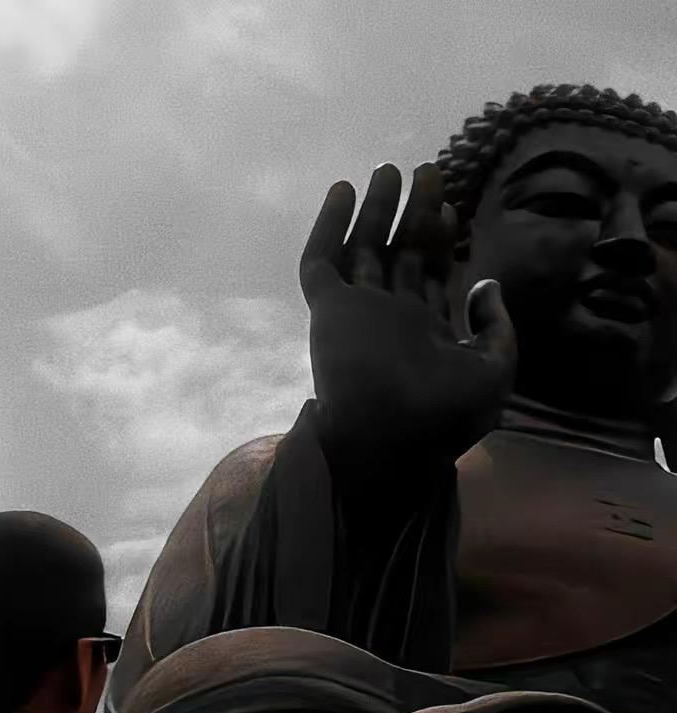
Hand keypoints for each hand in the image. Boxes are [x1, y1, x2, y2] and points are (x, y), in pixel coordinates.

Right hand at [299, 162, 516, 471]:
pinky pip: (322, 261)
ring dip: (374, 210)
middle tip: (426, 169)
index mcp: (426, 334)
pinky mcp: (329, 310)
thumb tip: (485, 286)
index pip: (430, 275)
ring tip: (386, 170)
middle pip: (399, 254)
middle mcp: (390, 318)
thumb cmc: (444, 415)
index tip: (449, 206)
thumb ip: (496, 327)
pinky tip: (343, 190)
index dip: (440, 239)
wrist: (389, 439)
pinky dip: (329, 226)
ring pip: (362, 250)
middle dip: (412, 213)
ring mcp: (357, 312)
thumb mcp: (494, 370)